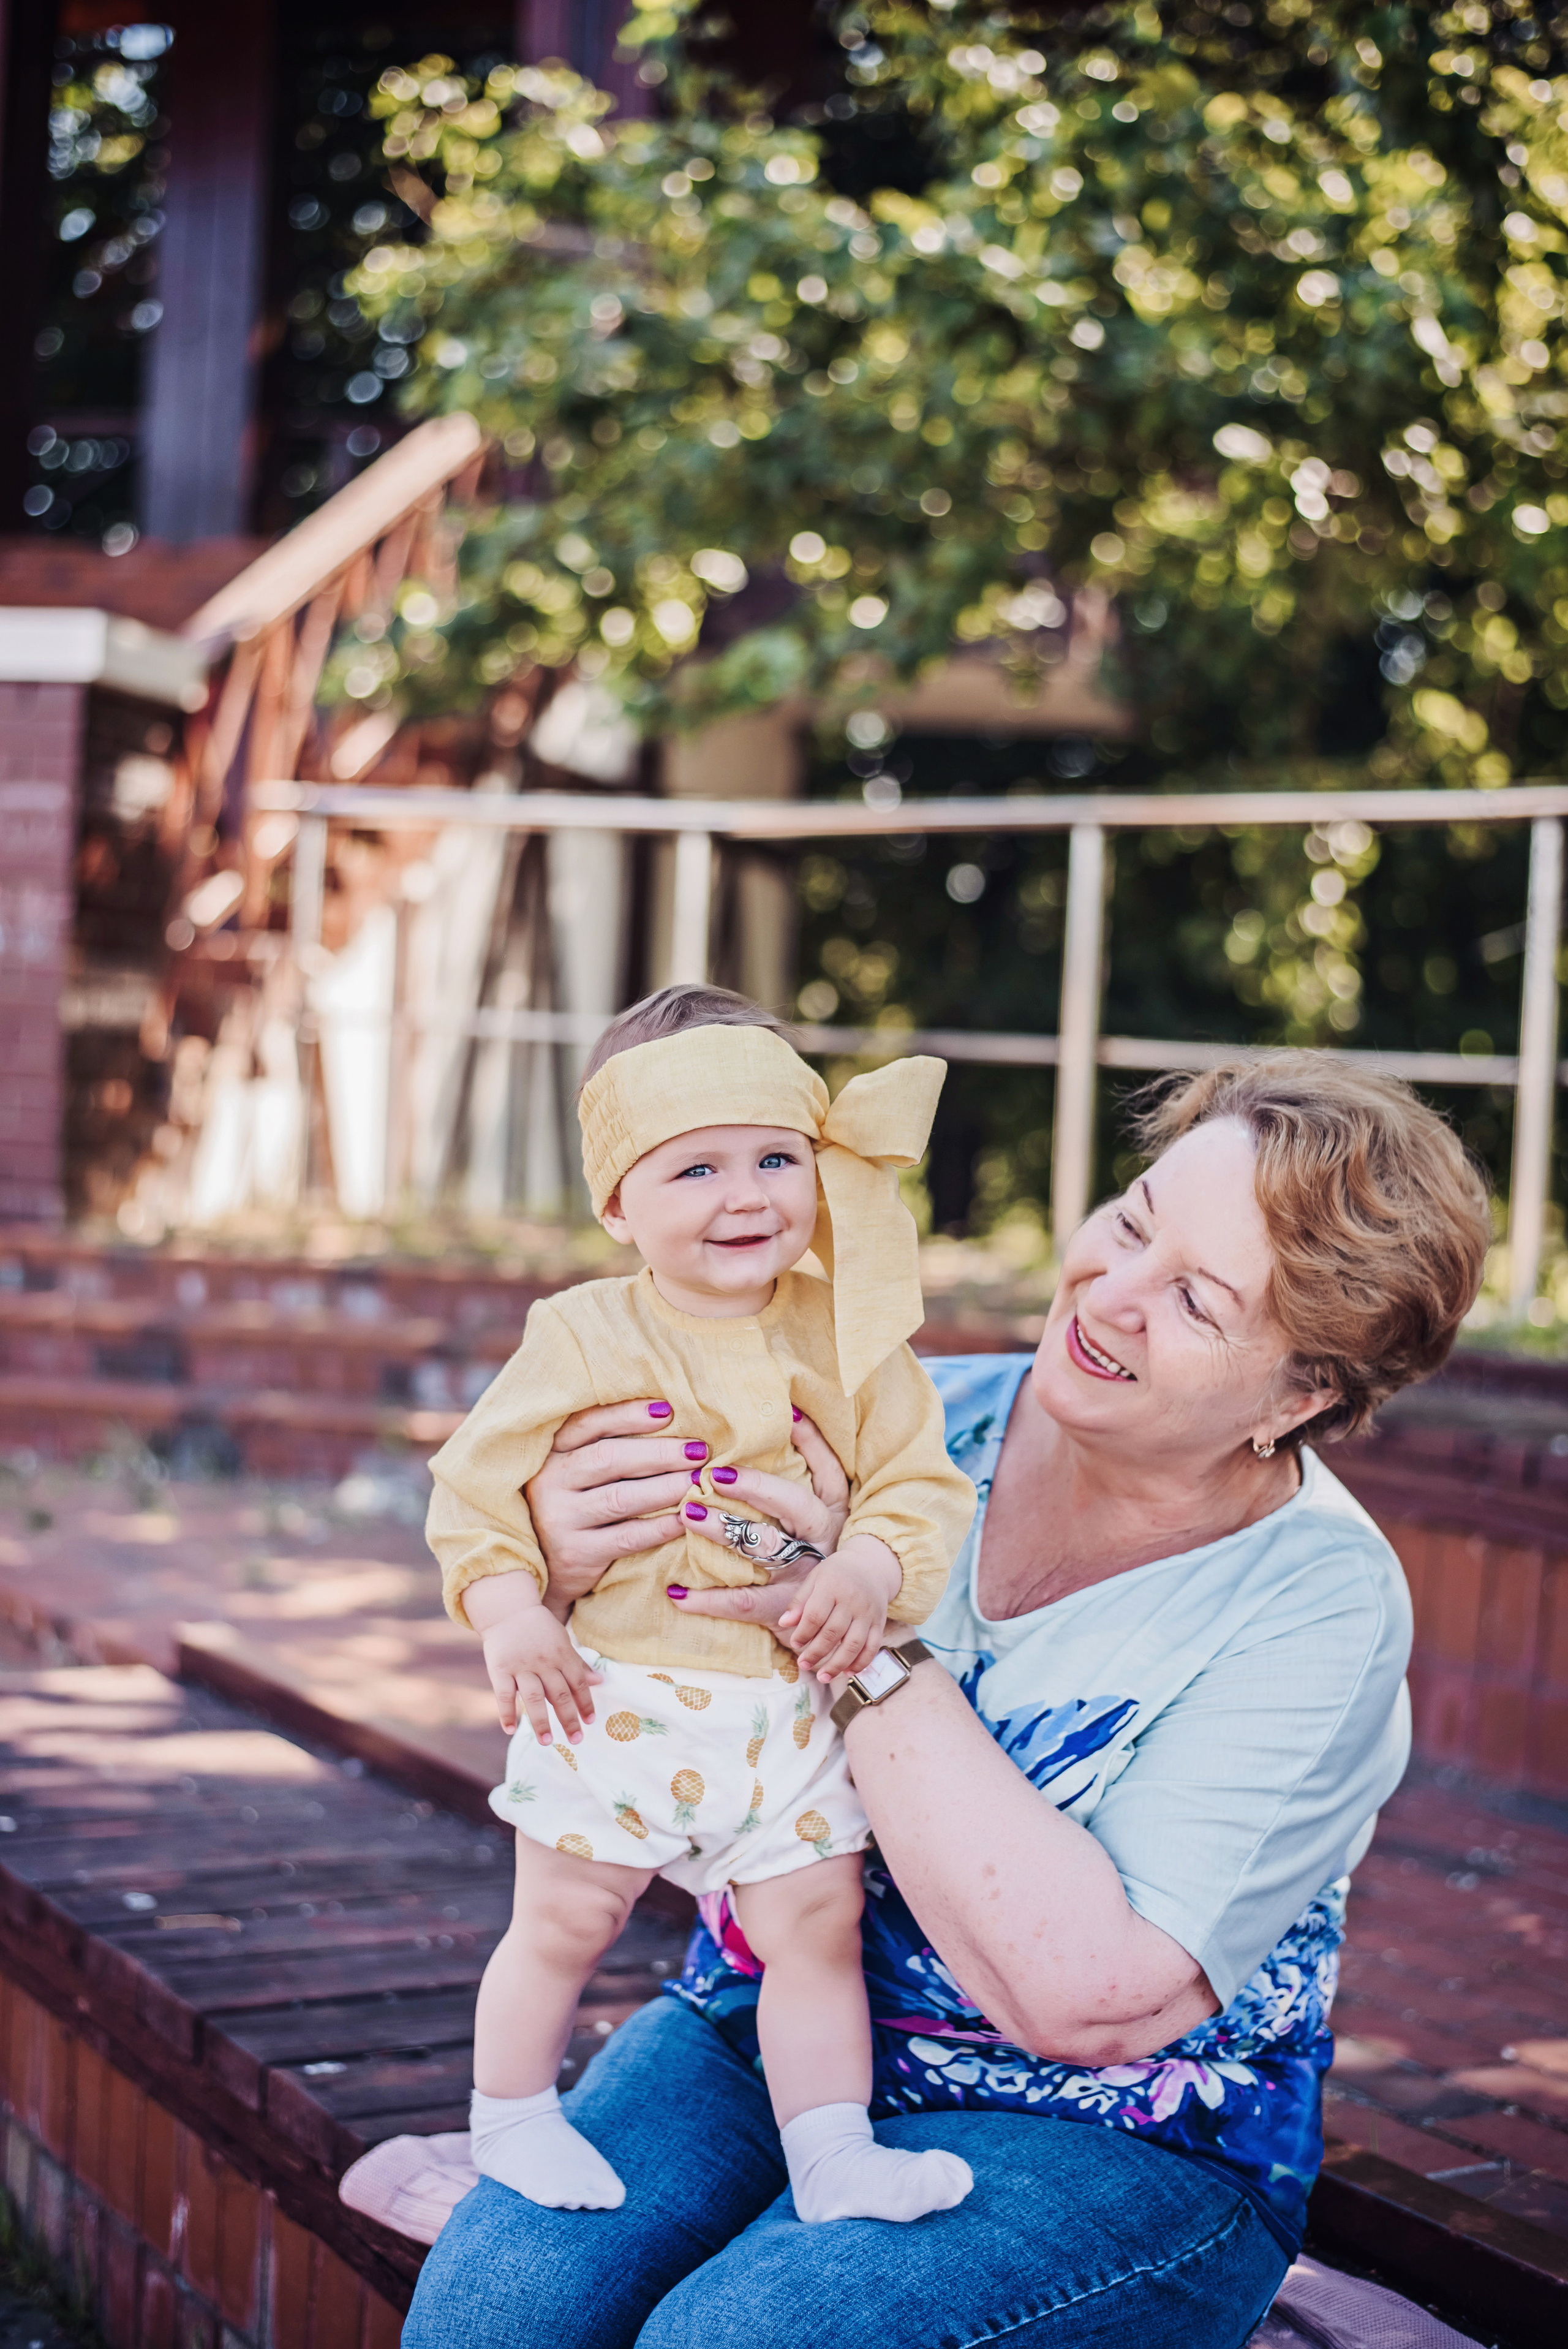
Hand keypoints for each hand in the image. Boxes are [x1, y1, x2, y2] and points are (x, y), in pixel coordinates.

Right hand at [482, 1603, 601, 1744]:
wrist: (508, 1610)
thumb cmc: (539, 1629)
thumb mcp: (562, 1641)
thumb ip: (577, 1664)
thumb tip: (599, 1681)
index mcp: (562, 1654)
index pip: (578, 1683)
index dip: (585, 1703)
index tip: (590, 1721)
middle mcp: (544, 1662)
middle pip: (559, 1694)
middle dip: (568, 1718)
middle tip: (576, 1739)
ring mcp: (521, 1666)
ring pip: (533, 1697)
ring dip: (540, 1721)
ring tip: (547, 1742)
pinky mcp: (499, 1669)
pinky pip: (504, 1694)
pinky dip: (506, 1713)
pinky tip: (511, 1729)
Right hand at [524, 1401, 702, 1612]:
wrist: (539, 1570)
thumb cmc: (570, 1510)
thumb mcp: (573, 1475)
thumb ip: (603, 1449)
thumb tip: (667, 1420)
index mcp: (549, 1454)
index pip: (588, 1424)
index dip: (628, 1415)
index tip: (668, 1410)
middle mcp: (549, 1482)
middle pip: (609, 1458)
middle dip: (659, 1452)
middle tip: (698, 1450)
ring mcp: (560, 1519)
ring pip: (621, 1498)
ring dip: (666, 1487)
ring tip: (698, 1480)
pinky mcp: (576, 1555)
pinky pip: (627, 1538)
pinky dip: (660, 1527)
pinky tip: (685, 1519)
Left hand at [674, 1410, 854, 1636]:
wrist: (829, 1625)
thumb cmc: (811, 1554)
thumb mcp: (813, 1519)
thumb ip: (795, 1480)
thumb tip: (770, 1424)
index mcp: (832, 1513)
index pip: (830, 1471)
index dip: (813, 1443)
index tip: (788, 1416)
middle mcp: (821, 1541)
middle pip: (796, 1505)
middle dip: (757, 1487)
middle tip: (715, 1473)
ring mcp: (803, 1576)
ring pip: (764, 1548)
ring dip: (724, 1529)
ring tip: (688, 1513)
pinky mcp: (782, 1609)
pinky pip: (742, 1601)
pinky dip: (707, 1599)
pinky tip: (676, 1591)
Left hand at [779, 1535, 900, 1679]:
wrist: (871, 1566)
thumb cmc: (836, 1574)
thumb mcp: (815, 1579)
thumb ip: (800, 1601)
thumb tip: (784, 1623)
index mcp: (832, 1586)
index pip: (815, 1615)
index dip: (804, 1633)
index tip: (795, 1644)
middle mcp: (852, 1600)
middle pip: (833, 1633)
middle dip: (816, 1653)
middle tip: (804, 1664)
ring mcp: (868, 1613)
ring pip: (853, 1644)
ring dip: (837, 1664)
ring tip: (822, 1677)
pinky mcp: (880, 1622)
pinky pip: (872, 1647)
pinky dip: (861, 1663)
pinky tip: (847, 1673)